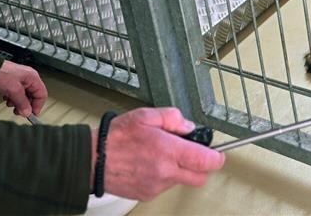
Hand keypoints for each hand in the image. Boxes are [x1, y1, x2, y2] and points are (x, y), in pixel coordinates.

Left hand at [0, 60, 46, 116]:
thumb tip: (27, 112)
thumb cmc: (2, 73)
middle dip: (25, 105)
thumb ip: (22, 103)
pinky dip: (13, 98)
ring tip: (11, 103)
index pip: (42, 95)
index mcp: (33, 78)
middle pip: (33, 96)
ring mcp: (22, 80)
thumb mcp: (14, 91)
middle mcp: (29, 78)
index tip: (31, 114)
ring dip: (18, 102)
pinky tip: (7, 98)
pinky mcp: (15, 82)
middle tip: (19, 111)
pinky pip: (18, 94)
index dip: (37, 106)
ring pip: (25, 96)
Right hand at [93, 107, 224, 200]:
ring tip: (160, 154)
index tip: (218, 153)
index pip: (206, 161)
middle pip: (199, 177)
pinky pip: (164, 186)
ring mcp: (156, 186)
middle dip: (200, 166)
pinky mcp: (147, 194)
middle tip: (191, 153)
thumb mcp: (145, 115)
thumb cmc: (115, 138)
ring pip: (181, 181)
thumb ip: (172, 118)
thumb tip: (188, 126)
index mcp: (167, 151)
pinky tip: (149, 164)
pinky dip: (163, 176)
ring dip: (178, 170)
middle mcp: (165, 172)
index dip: (217, 157)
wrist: (92, 160)